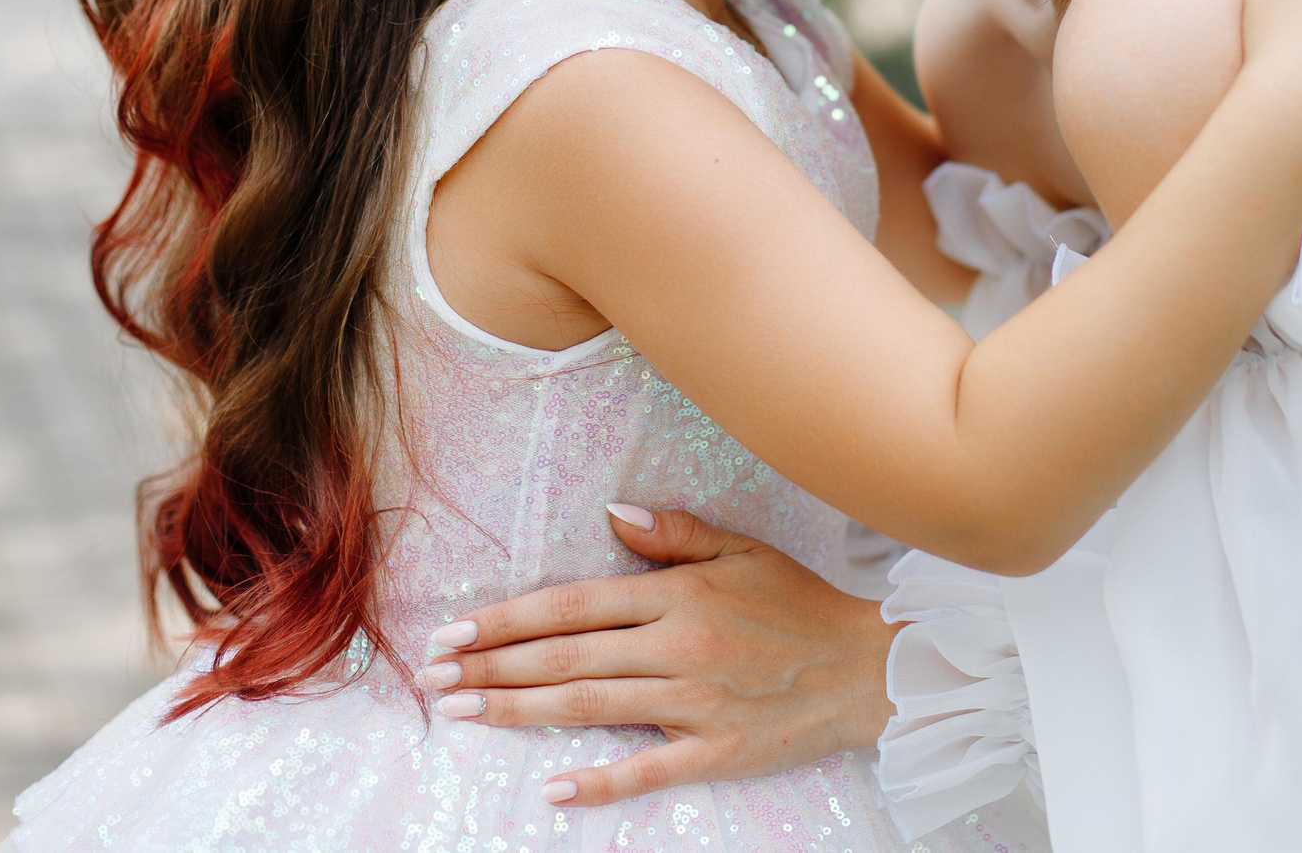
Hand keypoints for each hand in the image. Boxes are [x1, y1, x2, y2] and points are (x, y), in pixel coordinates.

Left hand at [418, 505, 896, 807]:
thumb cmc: (801, 603)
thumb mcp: (744, 549)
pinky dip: (600, 781)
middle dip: (492, 666)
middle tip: (433, 677)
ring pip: (591, 707)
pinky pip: (649, 769)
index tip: (457, 629)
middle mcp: (680, 646)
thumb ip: (675, 534)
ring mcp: (696, 702)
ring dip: (519, 711)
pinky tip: (552, 787)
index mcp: (680, 594)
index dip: (510, 618)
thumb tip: (611, 515)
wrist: (868, 666)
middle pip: (567, 658)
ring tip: (462, 711)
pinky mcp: (718, 750)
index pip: (575, 604)